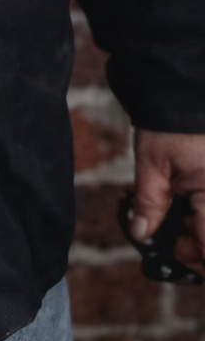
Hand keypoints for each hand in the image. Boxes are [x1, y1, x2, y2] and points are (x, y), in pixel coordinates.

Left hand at [131, 128, 204, 267]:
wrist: (180, 87)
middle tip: (167, 228)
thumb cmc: (168, 121)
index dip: (189, 253)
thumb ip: (149, 203)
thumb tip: (142, 234)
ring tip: (170, 206)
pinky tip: (180, 195)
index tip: (169, 248)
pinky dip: (199, 206)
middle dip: (195, 240)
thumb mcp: (152, 163)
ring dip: (197, 223)